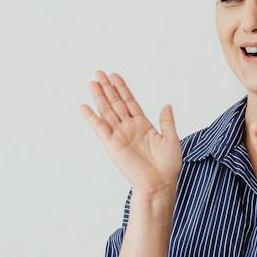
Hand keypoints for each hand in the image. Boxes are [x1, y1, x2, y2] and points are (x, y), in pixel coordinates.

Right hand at [80, 71, 181, 197]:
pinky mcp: (112, 145)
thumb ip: (167, 121)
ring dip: (99, 97)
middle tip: (99, 73)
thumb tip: (167, 105)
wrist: (159, 184)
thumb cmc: (167, 167)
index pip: (130, 102)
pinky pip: (99, 128)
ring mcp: (120, 136)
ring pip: (107, 111)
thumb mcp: (172, 139)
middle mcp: (129, 129)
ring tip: (92, 83)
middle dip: (108, 88)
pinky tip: (84, 106)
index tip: (115, 76)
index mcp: (143, 126)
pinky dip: (91, 117)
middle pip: (116, 103)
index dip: (122, 89)